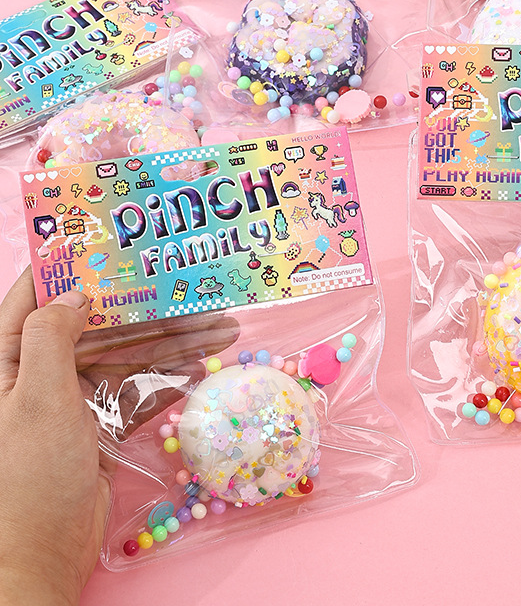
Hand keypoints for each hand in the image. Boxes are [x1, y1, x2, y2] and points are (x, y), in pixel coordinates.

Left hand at [0, 270, 237, 603]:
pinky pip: (140, 389)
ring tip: (224, 330)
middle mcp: (40, 371)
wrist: (40, 556)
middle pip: (102, 324)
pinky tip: (205, 367)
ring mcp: (74, 397)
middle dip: (152, 310)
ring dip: (175, 344)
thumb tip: (77, 292)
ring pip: (130, 356)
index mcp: (9, 359)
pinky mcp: (100, 422)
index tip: (111, 240)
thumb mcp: (37, 400)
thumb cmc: (27, 476)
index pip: (34, 295)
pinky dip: (171, 379)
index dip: (69, 264)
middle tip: (198, 292)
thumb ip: (52, 338)